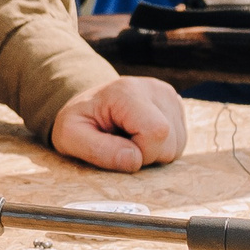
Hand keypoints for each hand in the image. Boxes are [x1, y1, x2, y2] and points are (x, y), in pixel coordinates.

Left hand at [50, 76, 187, 170]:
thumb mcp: (70, 137)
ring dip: (153, 153)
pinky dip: (160, 148)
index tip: (116, 148)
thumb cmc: (79, 121)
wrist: (88, 105)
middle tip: (120, 144)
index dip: (139, 154)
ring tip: (128, 139)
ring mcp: (169, 96)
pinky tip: (140, 136)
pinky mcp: (176, 105)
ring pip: (177, 146)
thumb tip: (134, 161)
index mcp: (127, 91)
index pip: (156, 133)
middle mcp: (154, 89)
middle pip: (170, 143)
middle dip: (145, 155)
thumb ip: (97, 151)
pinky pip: (179, 142)